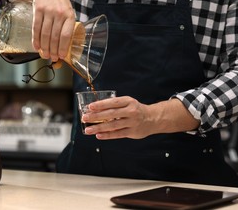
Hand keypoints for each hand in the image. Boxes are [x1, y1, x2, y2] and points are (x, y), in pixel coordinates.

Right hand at [31, 0, 75, 61]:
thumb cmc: (60, 3)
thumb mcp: (68, 12)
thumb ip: (67, 26)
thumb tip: (64, 46)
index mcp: (69, 15)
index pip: (66, 35)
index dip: (63, 47)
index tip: (61, 56)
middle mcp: (59, 13)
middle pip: (55, 36)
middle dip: (53, 50)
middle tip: (52, 58)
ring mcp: (48, 11)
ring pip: (45, 34)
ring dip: (44, 47)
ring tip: (45, 54)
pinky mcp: (38, 10)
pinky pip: (36, 28)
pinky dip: (35, 39)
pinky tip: (36, 46)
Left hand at [82, 97, 199, 139]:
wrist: (153, 119)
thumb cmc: (136, 109)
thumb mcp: (128, 103)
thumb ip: (115, 105)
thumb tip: (95, 109)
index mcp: (129, 102)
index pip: (113, 102)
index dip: (101, 104)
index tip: (90, 107)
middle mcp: (131, 111)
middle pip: (111, 114)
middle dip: (96, 116)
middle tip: (85, 118)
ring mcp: (132, 123)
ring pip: (113, 125)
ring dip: (99, 128)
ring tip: (88, 129)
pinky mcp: (132, 132)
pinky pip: (117, 134)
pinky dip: (107, 135)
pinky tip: (98, 135)